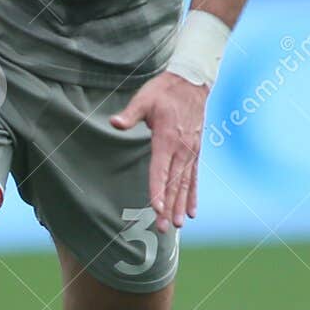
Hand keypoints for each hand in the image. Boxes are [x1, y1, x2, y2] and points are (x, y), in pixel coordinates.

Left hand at [110, 71, 208, 233]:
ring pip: (185, 184)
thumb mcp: (144, 98)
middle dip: (168, 206)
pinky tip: (191, 212)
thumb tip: (115, 123)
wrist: (192, 82)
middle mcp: (181, 148)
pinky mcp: (195, 152)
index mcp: (166, 138)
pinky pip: (194, 178)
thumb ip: (130, 114)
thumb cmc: (163, 91)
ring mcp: (190, 152)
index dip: (158, 189)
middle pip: (174, 182)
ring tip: (176, 226)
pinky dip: (192, 195)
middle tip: (162, 228)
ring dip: (180, 206)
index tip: (157, 208)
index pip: (160, 169)